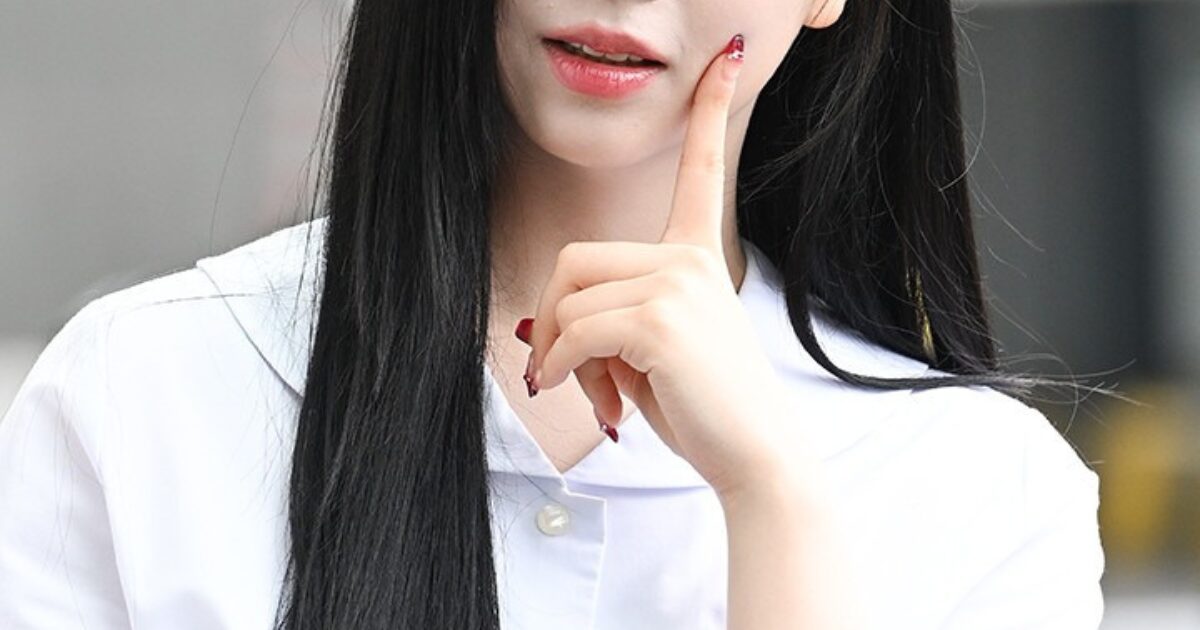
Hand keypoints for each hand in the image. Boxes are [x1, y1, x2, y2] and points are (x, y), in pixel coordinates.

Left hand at [516, 33, 802, 498]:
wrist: (755, 454)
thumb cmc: (705, 406)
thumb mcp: (656, 349)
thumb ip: (610, 318)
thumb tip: (535, 327)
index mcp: (697, 255)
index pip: (702, 170)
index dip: (710, 111)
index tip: (730, 59)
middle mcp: (689, 257)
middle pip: (575, 259)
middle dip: (554, 318)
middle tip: (564, 370)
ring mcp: (678, 282)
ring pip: (570, 299)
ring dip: (561, 356)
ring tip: (597, 394)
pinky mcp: (661, 319)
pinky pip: (576, 332)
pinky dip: (562, 369)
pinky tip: (587, 400)